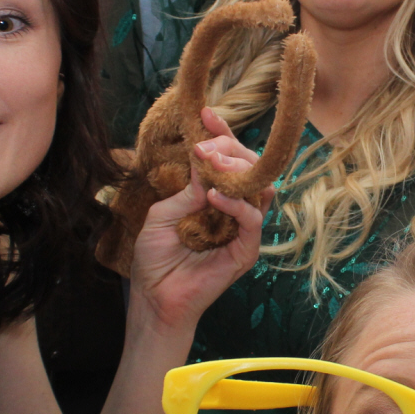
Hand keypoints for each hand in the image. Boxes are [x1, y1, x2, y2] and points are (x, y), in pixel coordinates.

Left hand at [128, 112, 267, 333]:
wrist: (155, 299)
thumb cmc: (155, 260)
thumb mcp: (162, 216)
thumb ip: (185, 192)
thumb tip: (204, 164)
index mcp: (214, 197)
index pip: (226, 160)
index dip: (220, 135)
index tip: (206, 113)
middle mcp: (233, 210)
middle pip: (249, 167)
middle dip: (229, 148)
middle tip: (205, 145)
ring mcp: (242, 230)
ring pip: (259, 188)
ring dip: (236, 170)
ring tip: (211, 163)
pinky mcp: (246, 251)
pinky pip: (252, 221)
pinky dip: (237, 204)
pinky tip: (213, 196)